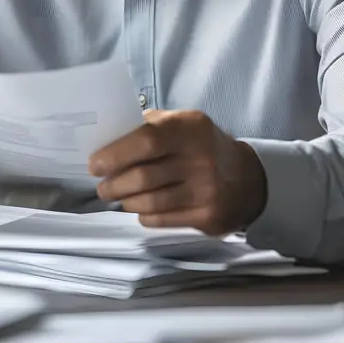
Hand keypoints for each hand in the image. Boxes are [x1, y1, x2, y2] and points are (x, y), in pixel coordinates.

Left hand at [89, 110, 266, 234]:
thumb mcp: (183, 123)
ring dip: (125, 201)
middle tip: (102, 186)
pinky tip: (140, 208)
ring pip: (150, 202)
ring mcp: (206, 190)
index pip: (146, 140)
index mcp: (190, 127)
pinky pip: (162, 219)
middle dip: (114, 184)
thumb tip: (109, 136)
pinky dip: (144, 215)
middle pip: (143, 176)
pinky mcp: (207, 217)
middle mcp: (201, 158)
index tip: (96, 164)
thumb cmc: (202, 146)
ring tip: (117, 197)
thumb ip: (151, 124)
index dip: (116, 154)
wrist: (247, 178)